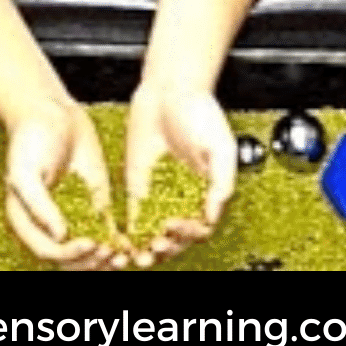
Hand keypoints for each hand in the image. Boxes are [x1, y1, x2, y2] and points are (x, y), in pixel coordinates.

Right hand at [5, 98, 123, 270]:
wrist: (52, 113)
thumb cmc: (31, 140)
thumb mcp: (26, 171)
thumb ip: (39, 204)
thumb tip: (59, 236)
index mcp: (28, 222)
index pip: (47, 251)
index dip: (68, 254)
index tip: (89, 244)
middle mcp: (51, 225)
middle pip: (70, 259)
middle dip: (90, 261)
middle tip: (109, 254)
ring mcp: (75, 217)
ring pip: (90, 251)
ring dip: (105, 259)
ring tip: (123, 257)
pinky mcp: (96, 205)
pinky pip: (107, 231)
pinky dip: (118, 242)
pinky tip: (132, 245)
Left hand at [125, 80, 237, 265]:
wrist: (169, 89)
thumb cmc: (199, 111)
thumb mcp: (220, 146)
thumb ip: (221, 181)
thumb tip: (213, 214)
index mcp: (206, 192)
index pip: (200, 227)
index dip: (190, 234)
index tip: (179, 227)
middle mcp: (184, 197)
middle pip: (177, 237)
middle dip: (168, 248)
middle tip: (157, 247)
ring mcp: (160, 193)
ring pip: (155, 233)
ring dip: (149, 249)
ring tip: (140, 256)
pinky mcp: (138, 185)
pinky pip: (134, 216)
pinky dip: (130, 234)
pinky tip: (124, 243)